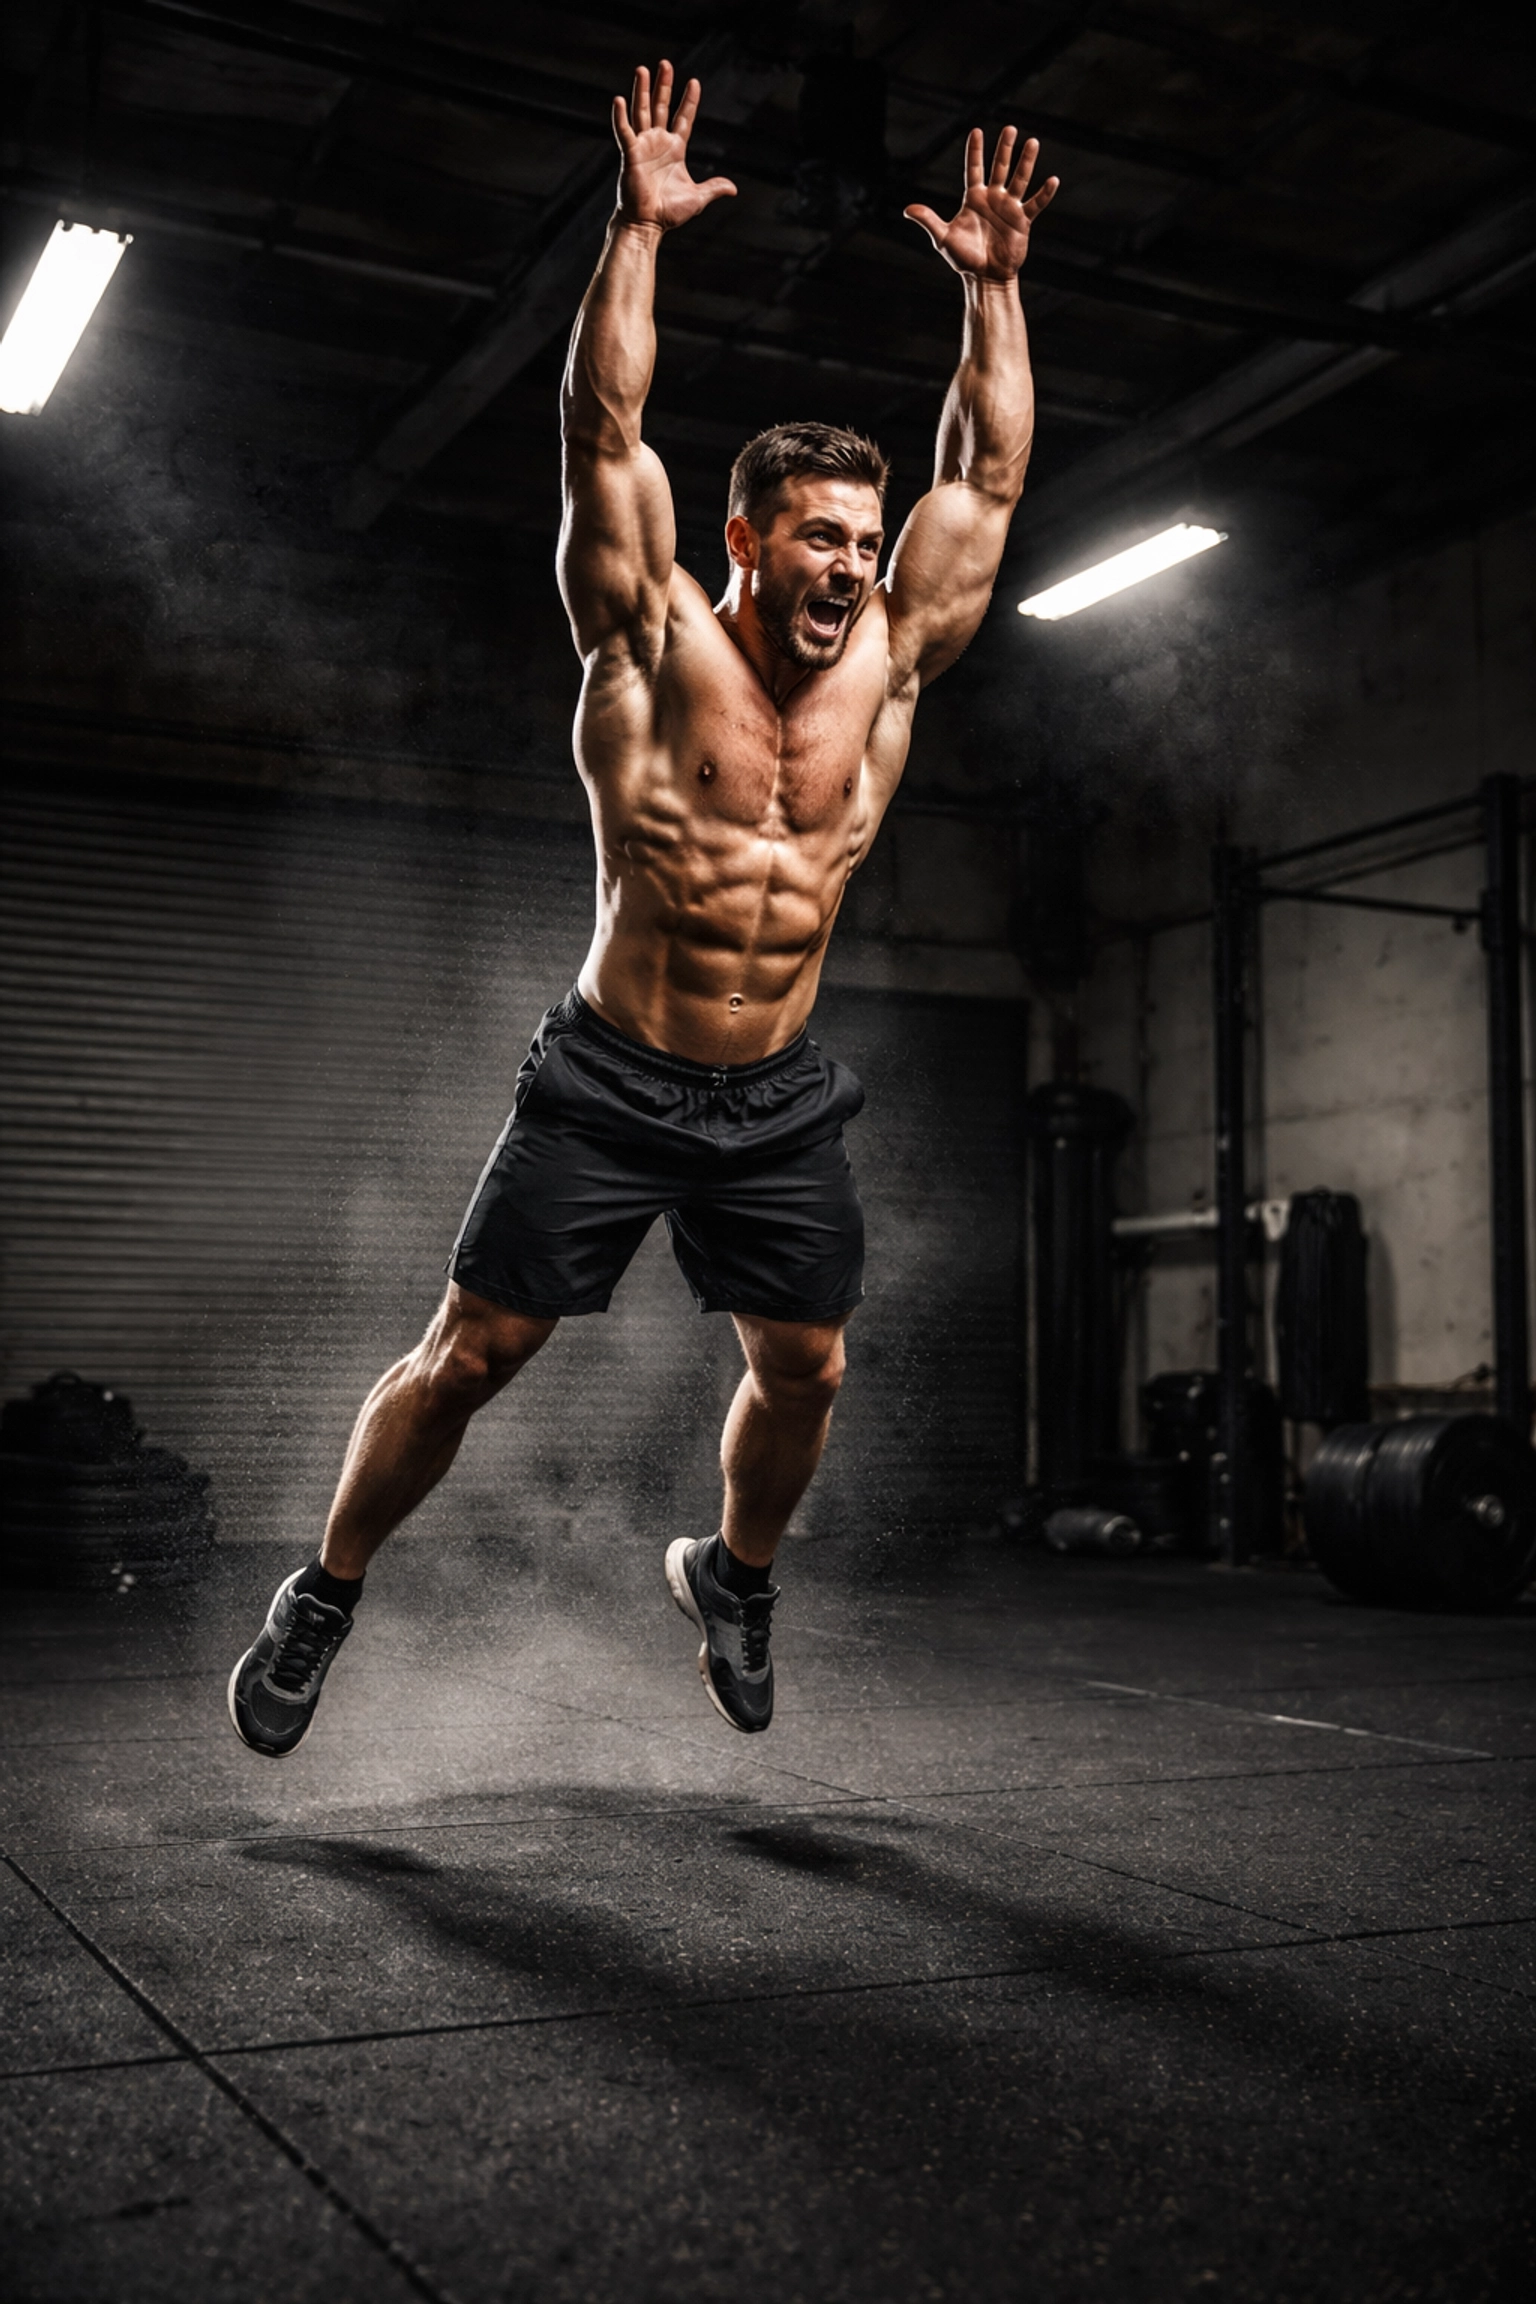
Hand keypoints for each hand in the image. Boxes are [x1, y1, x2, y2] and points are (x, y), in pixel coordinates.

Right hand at [613, 60, 735, 230]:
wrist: (648, 225)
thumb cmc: (668, 213)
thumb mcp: (697, 198)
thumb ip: (713, 188)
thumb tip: (733, 188)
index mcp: (675, 149)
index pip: (684, 118)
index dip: (689, 101)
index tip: (695, 82)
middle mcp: (658, 143)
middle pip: (660, 107)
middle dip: (663, 85)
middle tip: (665, 64)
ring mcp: (643, 146)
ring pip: (642, 112)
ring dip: (641, 91)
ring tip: (642, 69)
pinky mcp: (630, 154)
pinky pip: (624, 132)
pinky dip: (620, 117)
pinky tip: (618, 100)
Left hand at [904, 127, 1057, 282]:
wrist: (985, 278)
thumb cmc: (963, 258)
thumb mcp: (943, 238)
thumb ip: (929, 220)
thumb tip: (907, 209)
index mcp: (974, 199)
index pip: (973, 169)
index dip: (975, 151)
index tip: (977, 131)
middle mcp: (993, 199)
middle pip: (1000, 167)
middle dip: (1004, 149)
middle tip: (1011, 128)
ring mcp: (1009, 208)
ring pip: (1019, 180)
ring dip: (1026, 162)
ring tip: (1033, 142)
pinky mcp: (1022, 221)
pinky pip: (1035, 204)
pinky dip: (1044, 194)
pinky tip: (1052, 180)